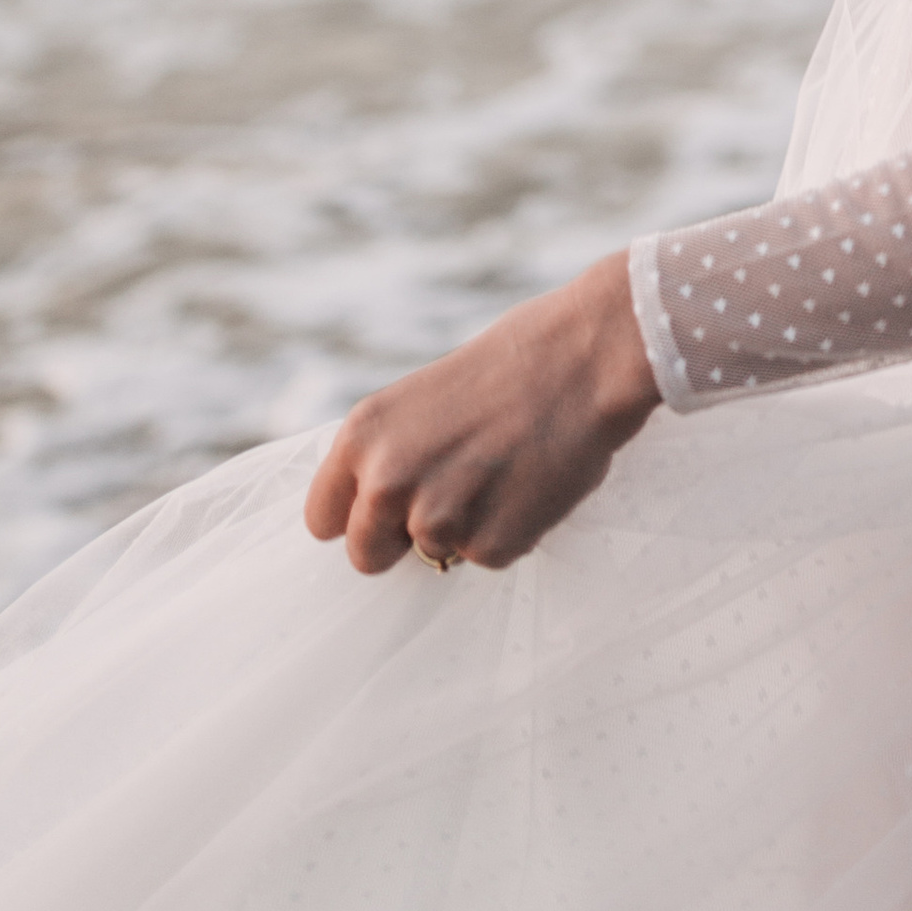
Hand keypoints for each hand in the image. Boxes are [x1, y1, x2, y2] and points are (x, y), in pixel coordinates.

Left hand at [304, 252, 660, 575]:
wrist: (588, 354)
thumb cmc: (514, 360)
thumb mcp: (425, 396)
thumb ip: (393, 452)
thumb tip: (380, 504)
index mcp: (363, 436)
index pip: (322, 519)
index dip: (358, 518)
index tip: (385, 512)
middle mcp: (387, 482)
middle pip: (367, 556)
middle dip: (403, 539)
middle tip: (454, 496)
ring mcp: (438, 519)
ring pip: (437, 555)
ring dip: (467, 528)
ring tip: (506, 469)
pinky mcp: (490, 544)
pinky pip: (490, 556)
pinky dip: (512, 530)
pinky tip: (533, 481)